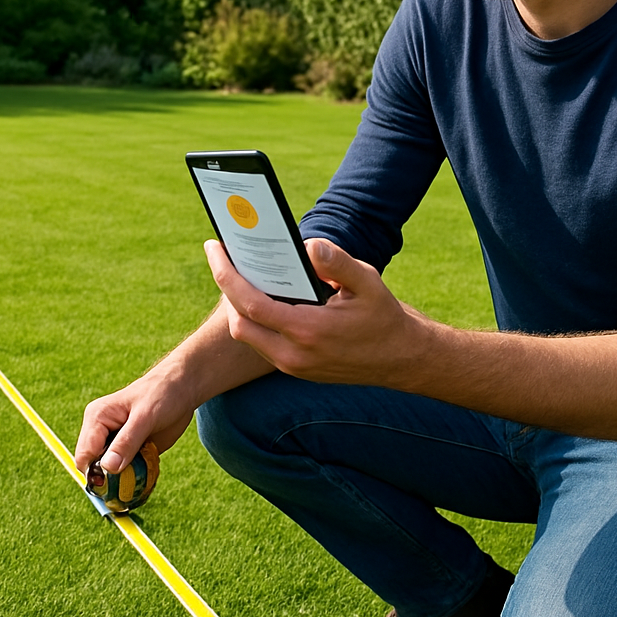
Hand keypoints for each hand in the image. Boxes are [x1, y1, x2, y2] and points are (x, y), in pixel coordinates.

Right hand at [74, 370, 194, 476]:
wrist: (183, 387)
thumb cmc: (161, 393)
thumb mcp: (145, 417)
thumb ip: (126, 441)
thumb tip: (107, 468)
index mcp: (97, 418)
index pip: (85, 455)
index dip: (96, 474)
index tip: (118, 482)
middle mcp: (102, 432)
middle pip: (95, 468)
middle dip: (114, 479)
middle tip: (136, 477)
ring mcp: (116, 443)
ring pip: (111, 474)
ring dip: (128, 479)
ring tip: (146, 466)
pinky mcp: (130, 450)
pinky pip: (127, 472)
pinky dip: (137, 475)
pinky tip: (150, 465)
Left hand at [205, 237, 423, 388]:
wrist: (402, 360)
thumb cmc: (384, 317)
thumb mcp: (367, 282)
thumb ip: (336, 262)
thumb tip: (307, 245)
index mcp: (307, 331)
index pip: (250, 304)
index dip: (225, 274)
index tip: (214, 248)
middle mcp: (294, 355)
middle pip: (239, 323)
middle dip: (225, 289)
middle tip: (225, 258)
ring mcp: (294, 367)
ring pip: (249, 336)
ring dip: (239, 307)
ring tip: (242, 273)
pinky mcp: (297, 371)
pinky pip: (263, 345)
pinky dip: (256, 320)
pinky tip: (263, 296)